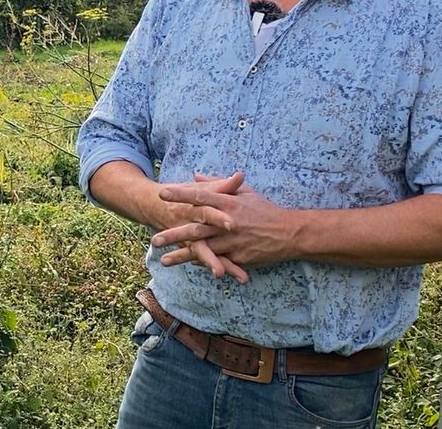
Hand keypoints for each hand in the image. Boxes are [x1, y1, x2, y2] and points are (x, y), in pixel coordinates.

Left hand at [153, 173, 302, 275]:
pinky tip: (187, 266)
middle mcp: (227, 222)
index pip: (200, 197)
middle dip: (173, 234)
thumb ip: (218, 184)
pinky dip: (201, 263)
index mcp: (228, 203)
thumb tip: (196, 176)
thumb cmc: (265, 210)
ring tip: (163, 260)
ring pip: (202, 249)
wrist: (288, 233)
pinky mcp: (237, 256)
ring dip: (182, 255)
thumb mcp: (244, 192)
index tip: (162, 193)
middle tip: (154, 238)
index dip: (181, 195)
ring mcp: (232, 241)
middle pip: (196, 228)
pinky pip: (216, 260)